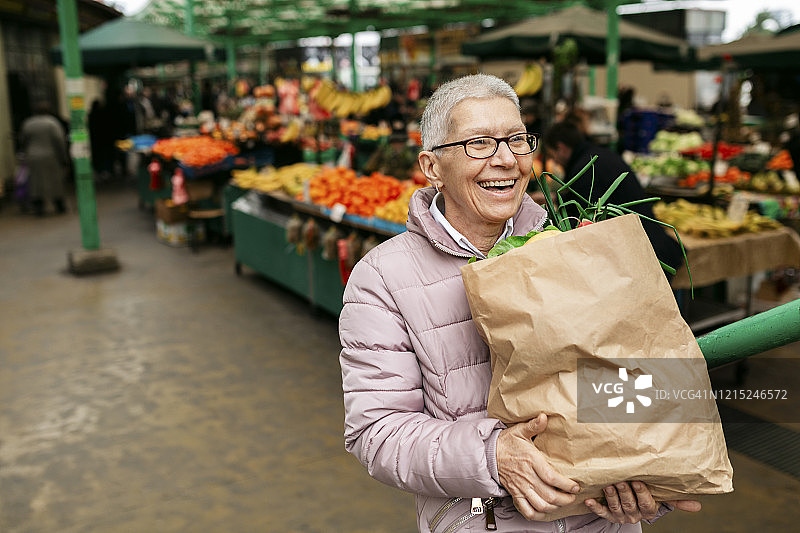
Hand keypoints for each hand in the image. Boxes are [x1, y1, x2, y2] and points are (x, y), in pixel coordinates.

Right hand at [496, 413, 579, 519]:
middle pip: (549, 495)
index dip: (566, 485)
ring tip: (563, 503)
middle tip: (573, 497)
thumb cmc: (505, 443)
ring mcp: (520, 487)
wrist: (488, 453)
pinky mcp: (515, 494)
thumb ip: (534, 425)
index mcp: (531, 461)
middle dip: (565, 499)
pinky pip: (526, 510)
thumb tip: (544, 416)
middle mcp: (526, 476)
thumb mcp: (519, 430)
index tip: (575, 486)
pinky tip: (545, 511)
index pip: (552, 477)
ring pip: (541, 505)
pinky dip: (538, 514)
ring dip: (555, 507)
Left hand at [585, 481, 701, 523]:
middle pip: (630, 505)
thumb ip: (676, 499)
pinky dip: (595, 507)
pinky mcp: (607, 514)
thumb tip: (698, 505)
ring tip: (608, 485)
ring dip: (611, 497)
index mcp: (648, 510)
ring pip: (616, 507)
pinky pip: (601, 512)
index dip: (642, 494)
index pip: (647, 504)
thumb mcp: (660, 497)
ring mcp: (620, 515)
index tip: (638, 481)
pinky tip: (588, 500)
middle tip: (621, 480)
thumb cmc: (645, 494)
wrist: (628, 503)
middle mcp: (634, 515)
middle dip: (625, 492)